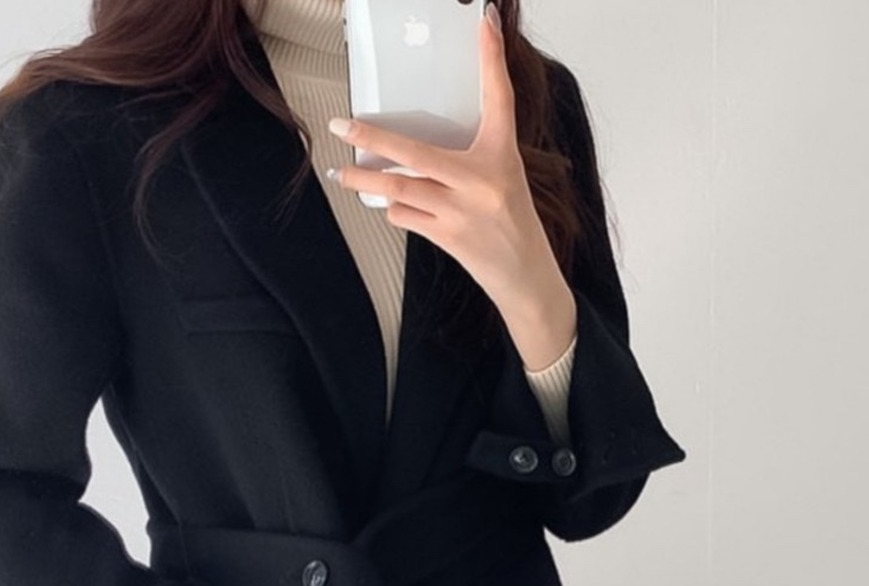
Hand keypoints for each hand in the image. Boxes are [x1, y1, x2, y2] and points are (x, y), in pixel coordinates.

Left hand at [323, 0, 575, 367]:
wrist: (526, 277)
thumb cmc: (513, 224)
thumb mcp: (504, 178)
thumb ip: (470, 157)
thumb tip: (420, 145)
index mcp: (502, 156)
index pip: (498, 98)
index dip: (492, 59)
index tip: (486, 24)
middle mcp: (482, 181)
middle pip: (416, 152)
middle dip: (373, 140)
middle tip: (342, 127)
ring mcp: (462, 212)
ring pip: (401, 189)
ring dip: (367, 182)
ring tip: (341, 175)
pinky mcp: (450, 238)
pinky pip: (408, 217)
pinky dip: (397, 211)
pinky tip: (393, 207)